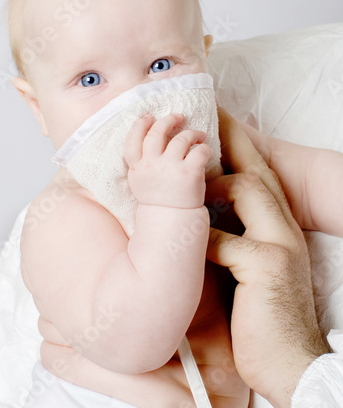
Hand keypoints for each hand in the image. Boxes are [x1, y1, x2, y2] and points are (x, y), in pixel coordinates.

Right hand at [124, 113, 211, 207]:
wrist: (172, 221)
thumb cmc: (158, 200)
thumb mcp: (140, 182)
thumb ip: (141, 163)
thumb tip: (149, 137)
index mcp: (137, 168)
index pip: (132, 141)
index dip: (139, 125)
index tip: (147, 116)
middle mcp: (151, 166)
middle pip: (156, 133)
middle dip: (167, 121)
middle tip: (178, 117)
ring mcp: (171, 168)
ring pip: (181, 138)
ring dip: (191, 133)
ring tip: (198, 135)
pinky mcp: (190, 173)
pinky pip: (199, 151)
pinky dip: (204, 148)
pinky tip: (205, 151)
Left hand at [205, 108, 328, 407]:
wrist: (292, 364)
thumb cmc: (264, 317)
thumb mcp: (254, 271)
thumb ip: (238, 239)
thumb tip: (206, 220)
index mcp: (280, 229)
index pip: (262, 177)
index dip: (242, 149)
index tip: (220, 124)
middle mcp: (286, 229)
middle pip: (259, 171)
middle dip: (234, 142)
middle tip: (206, 120)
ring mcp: (281, 245)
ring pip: (249, 190)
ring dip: (216, 187)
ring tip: (192, 188)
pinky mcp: (268, 268)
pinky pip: (228, 240)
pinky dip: (206, 241)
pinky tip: (194, 250)